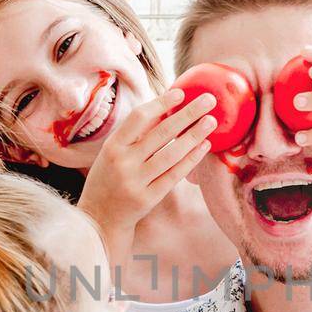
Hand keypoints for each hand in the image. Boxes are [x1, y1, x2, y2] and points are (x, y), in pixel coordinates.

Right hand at [77, 90, 216, 256]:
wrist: (99, 218)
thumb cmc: (110, 178)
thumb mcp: (113, 153)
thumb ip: (136, 134)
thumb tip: (165, 107)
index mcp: (113, 146)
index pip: (139, 118)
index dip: (161, 103)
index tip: (181, 92)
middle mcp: (123, 162)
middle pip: (161, 133)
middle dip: (187, 114)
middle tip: (209, 100)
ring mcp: (136, 181)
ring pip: (171, 154)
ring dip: (194, 135)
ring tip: (211, 121)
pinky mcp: (149, 198)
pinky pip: (174, 175)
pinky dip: (191, 159)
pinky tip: (204, 146)